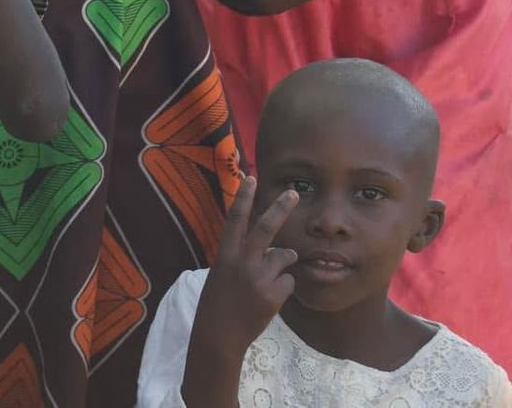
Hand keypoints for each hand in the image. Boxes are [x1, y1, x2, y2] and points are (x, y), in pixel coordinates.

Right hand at [191, 179, 298, 358]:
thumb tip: (283, 251)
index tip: (250, 178)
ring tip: (264, 283)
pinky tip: (268, 300)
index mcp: (225, 254)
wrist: (218, 334)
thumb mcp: (224, 274)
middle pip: (265, 228)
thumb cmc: (218, 302)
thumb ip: (247, 259)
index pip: (235, 219)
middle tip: (293, 192)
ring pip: (284, 257)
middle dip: (280, 208)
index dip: (244, 197)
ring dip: (282, 264)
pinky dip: (283, 289)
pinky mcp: (273, 295)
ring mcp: (258, 278)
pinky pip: (288, 282)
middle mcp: (242, 262)